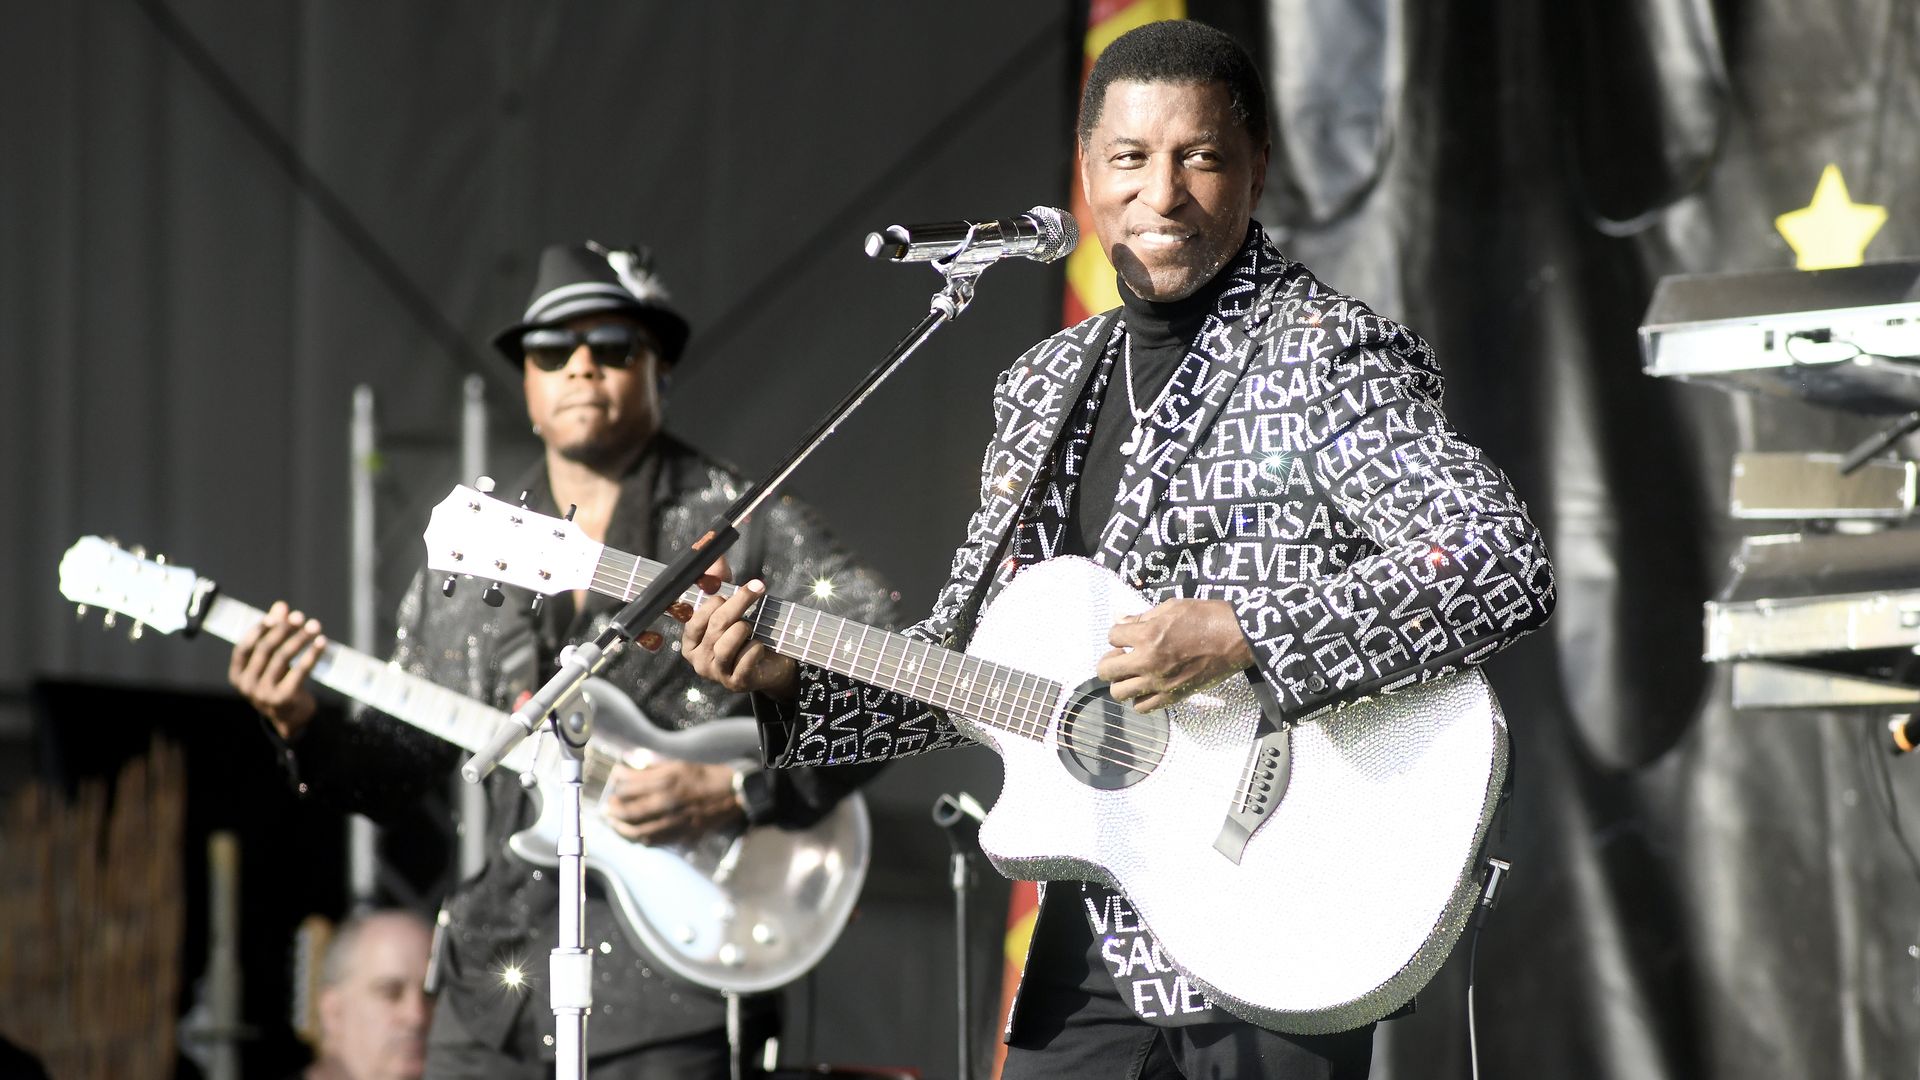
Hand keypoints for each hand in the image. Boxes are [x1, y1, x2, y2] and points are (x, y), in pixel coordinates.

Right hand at [228, 600, 325, 740]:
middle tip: (300, 616)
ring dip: (300, 639)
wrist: (291, 717)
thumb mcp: (272, 660)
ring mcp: (263, 694)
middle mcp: (247, 685)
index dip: (259, 630)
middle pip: (265, 650)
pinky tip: (322, 643)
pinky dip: (312, 654)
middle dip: (283, 630)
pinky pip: (299, 671)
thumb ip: (273, 632)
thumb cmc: (279, 681)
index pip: (244, 648)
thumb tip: (281, 605)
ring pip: (282, 658)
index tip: (276, 616)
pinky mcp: (284, 698)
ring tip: (314, 626)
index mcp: (238, 675)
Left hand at [602, 754, 742, 843]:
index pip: (630, 787)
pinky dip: (638, 839)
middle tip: (607, 807)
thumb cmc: (705, 776)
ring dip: (621, 829)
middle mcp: (667, 803)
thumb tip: (628, 767)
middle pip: (629, 812)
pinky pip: (653, 842)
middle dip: (613, 810)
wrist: (732, 795)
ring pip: (638, 832)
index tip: (614, 782)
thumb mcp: (678, 764)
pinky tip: (632, 834)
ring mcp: (673, 822)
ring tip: (613, 823)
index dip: (618, 785)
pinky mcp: (680, 835)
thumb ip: (651, 767)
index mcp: (667, 781)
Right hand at [677, 555, 800, 699]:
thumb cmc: (745, 635)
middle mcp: (698, 660)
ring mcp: (716, 674)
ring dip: (745, 628)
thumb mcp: (730, 607)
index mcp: (690, 642)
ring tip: (751, 627)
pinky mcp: (735, 683)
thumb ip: (719, 581)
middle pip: (716, 625)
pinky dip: (756, 647)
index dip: (715, 600)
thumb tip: (715, 557)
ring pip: (727, 642)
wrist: (770, 666)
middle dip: (739, 603)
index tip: (731, 589)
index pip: (696, 617)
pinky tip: (760, 645)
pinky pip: (746, 658)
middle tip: (758, 587)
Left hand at [1096, 598, 1254, 712]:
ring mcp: (1159, 683)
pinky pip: (1142, 707)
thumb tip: (1120, 620)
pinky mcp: (1172, 696)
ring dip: (1120, 681)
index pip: (1112, 636)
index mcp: (1148, 636)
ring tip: (1132, 672)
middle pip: (1106, 670)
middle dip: (1109, 660)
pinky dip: (1139, 698)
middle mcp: (1148, 662)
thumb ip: (1142, 617)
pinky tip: (1146, 685)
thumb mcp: (1172, 607)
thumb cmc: (1206, 617)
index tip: (1128, 633)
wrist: (1236, 638)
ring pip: (1119, 693)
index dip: (1118, 633)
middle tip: (1122, 654)